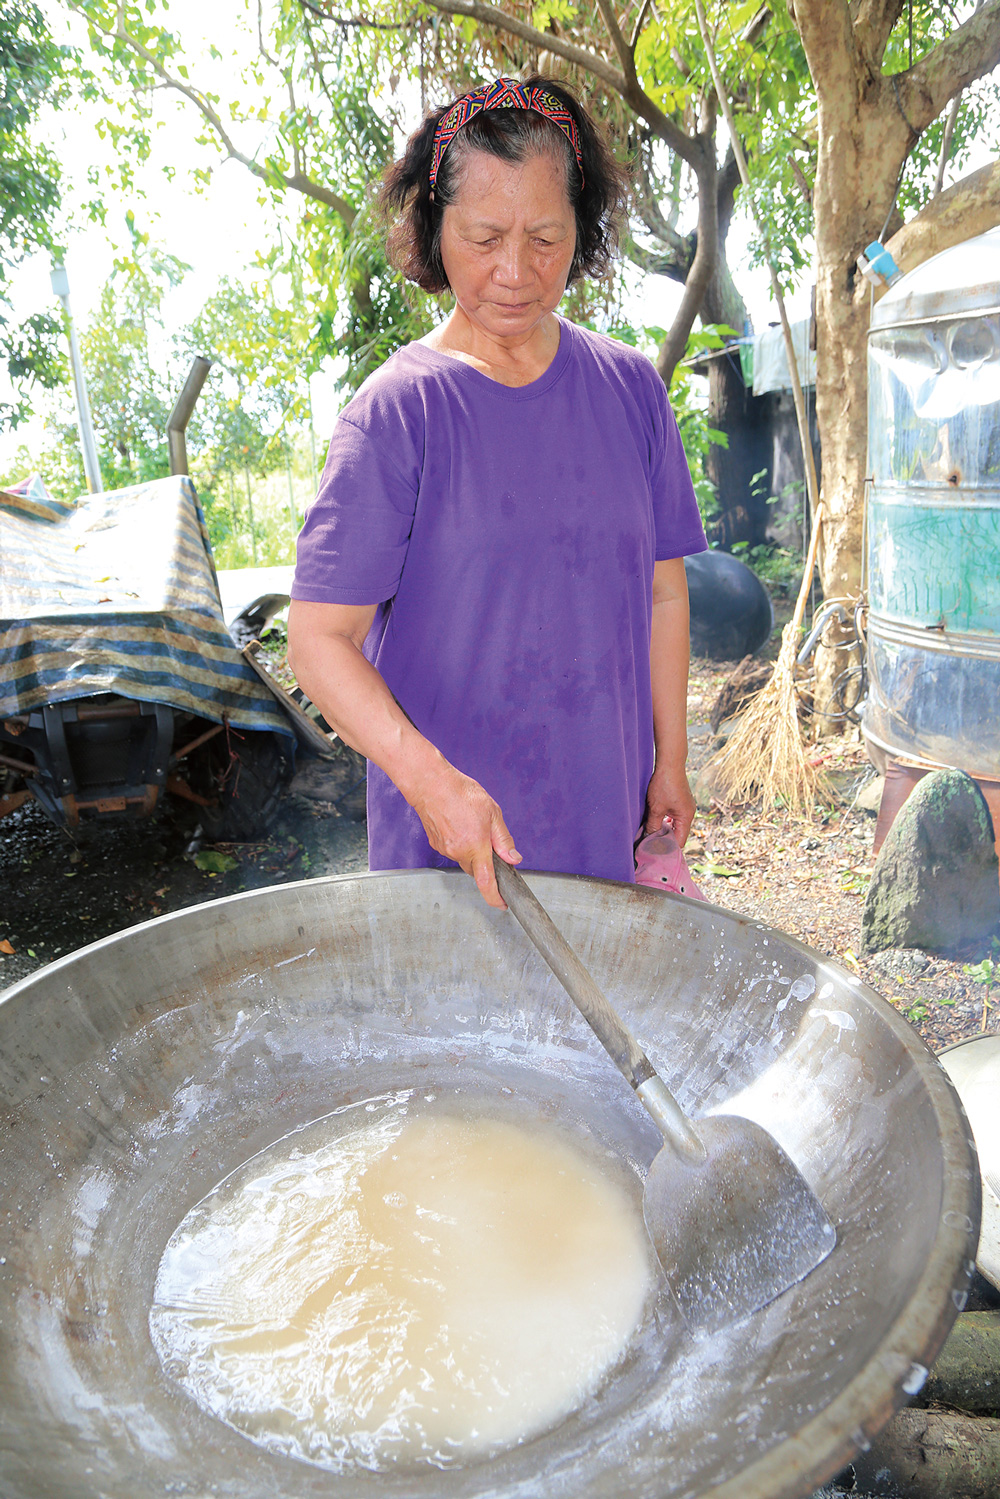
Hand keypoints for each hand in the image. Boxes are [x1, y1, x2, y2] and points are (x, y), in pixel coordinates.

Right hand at [410, 764, 520, 907]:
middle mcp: (458, 852)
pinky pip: (453, 850)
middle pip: (476, 869)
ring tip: (470, 823)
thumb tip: (513, 858)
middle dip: (485, 861)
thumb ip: (503, 839)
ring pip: (464, 859)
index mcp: (476, 846)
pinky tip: (459, 823)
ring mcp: (445, 849)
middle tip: (487, 839)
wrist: (430, 784)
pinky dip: (459, 842)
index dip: (495, 898)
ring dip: (471, 849)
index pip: (486, 882)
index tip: (502, 904)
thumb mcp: (492, 813)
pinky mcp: (436, 844)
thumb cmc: (460, 793)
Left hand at [643, 764, 695, 844]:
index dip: (668, 849)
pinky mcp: (680, 801)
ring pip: (675, 825)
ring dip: (664, 830)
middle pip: (678, 834)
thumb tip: (647, 840)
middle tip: (651, 847)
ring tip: (651, 836)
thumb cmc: (664, 784)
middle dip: (665, 840)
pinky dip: (666, 821)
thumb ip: (652, 826)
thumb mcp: (656, 808)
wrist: (669, 763)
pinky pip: (674, 817)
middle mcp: (689, 813)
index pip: (679, 841)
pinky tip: (655, 823)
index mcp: (686, 817)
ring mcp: (685, 807)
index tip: (655, 854)